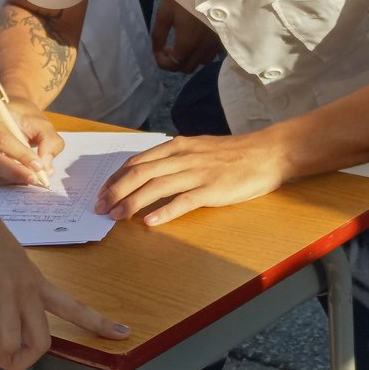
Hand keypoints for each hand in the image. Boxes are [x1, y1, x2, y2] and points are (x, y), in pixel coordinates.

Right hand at [0, 98, 62, 185]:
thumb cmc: (23, 118)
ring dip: (11, 178)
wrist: (10, 116)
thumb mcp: (42, 123)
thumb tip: (46, 168)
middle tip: (35, 178)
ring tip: (31, 178)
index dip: (19, 154)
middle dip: (14, 171)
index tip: (38, 165)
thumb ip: (49, 142)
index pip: (0, 137)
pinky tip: (20, 177)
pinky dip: (6, 180)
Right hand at [0, 213, 129, 369]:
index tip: (124, 334)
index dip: (100, 324)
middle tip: (1, 360)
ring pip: (9, 341)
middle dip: (21, 361)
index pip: (76, 308)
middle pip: (41, 341)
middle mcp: (27, 291)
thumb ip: (8, 295)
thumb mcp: (10, 268)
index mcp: (39, 285)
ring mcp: (5, 290)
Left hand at [95, 131, 288, 225]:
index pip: (137, 161)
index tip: (102, 192)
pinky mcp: (212, 189)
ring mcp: (197, 173)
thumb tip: (151, 172)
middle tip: (100, 208)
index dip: (116, 178)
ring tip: (116, 217)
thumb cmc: (234, 154)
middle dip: (115, 191)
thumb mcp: (199, 148)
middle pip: (140, 173)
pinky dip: (164, 212)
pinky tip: (150, 222)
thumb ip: (176, 158)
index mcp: (177, 147)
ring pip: (156, 187)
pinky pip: (183, 201)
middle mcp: (183, 157)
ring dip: (132, 203)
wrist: (267, 153)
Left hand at [152, 0, 221, 73]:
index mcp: (187, 43)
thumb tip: (156, 51)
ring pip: (201, 63)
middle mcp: (202, 48)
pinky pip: (212, 54)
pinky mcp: (222, 38)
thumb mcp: (165, 12)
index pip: (173, 64)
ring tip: (183, 45)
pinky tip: (197, 41)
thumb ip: (158, 35)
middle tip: (168, 48)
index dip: (162, 62)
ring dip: (189, 59)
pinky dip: (202, 53)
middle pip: (187, 68)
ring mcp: (215, 44)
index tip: (158, 52)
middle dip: (175, 62)